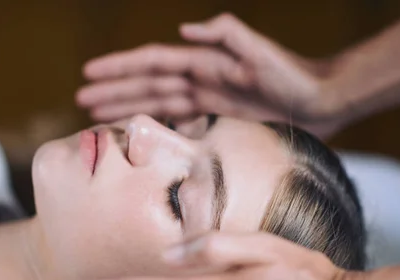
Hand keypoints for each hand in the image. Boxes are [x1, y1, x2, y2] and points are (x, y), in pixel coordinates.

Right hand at [76, 13, 344, 138]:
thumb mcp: (262, 52)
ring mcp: (207, 100)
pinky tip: (138, 131)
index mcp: (204, 62)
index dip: (120, 67)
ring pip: (156, 103)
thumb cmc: (294, 76)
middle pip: (147, 84)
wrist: (319, 102)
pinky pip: (177, 122)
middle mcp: (200, 79)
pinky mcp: (217, 119)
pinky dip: (155, 124)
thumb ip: (227, 35)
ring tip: (96, 114)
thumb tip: (184, 28)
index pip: (153, 63)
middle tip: (80, 99)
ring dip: (126, 107)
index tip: (89, 72)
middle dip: (113, 90)